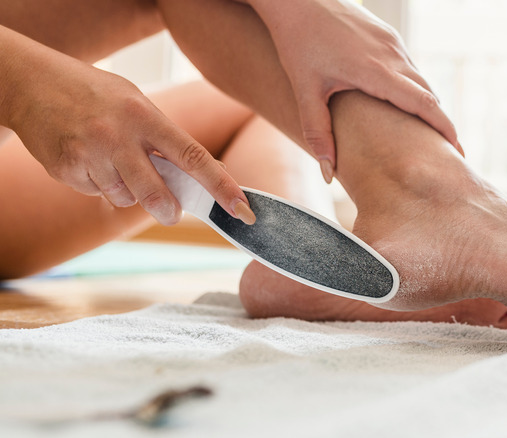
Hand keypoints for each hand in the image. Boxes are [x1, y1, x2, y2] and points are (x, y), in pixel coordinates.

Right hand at [2, 30, 254, 224]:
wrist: (31, 83)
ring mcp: (90, 155)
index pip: (193, 156)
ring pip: (124, 197)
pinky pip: (97, 193)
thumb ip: (165, 139)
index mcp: (145, 116)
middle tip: (172, 213)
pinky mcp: (66, 170)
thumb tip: (201, 175)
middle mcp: (118, 136)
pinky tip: (87, 159)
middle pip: (156, 192)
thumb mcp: (136, 103)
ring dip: (127, 190)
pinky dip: (100, 184)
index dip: (221, 186)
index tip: (242, 208)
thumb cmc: (95, 94)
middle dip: (168, 209)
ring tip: (110, 159)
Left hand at [248, 0, 461, 182]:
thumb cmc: (298, 42)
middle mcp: (391, 55)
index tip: (456, 149)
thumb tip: (328, 173)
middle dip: (441, 122)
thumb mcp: (305, 91)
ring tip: (429, 132)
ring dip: (428, 105)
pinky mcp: (388, 35)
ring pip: (421, 79)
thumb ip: (318, 133)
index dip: (444, 127)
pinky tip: (406, 104)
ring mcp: (392, 42)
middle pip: (430, 94)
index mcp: (375, 71)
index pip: (424, 103)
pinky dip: (415, 87)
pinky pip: (410, 66)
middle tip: (448, 150)